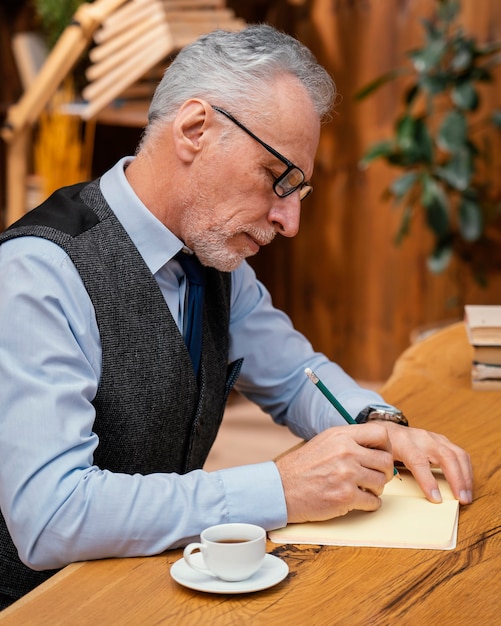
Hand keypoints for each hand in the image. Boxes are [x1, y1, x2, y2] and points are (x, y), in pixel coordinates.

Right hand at [275, 423, 394, 522]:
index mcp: (341, 436)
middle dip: (383, 472)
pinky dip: (369, 504)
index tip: (379, 456)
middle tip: (372, 477)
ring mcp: (347, 474)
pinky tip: (356, 501)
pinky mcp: (345, 496)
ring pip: (382, 483)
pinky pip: (374, 502)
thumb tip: (376, 447)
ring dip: (375, 489)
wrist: (281, 489)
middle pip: (386, 461)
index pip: (381, 434)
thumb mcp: (325, 442)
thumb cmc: (302, 467)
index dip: (385, 447)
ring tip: (361, 489)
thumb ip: (349, 441)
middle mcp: (346, 452)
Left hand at [383, 423, 472, 504]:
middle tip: (461, 500)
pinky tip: (467, 484)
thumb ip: (388, 472)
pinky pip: (460, 454)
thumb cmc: (383, 446)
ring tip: (467, 496)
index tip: (436, 499)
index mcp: (404, 443)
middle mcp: (422, 438)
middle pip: (445, 456)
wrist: (386, 428)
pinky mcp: (442, 440)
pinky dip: (466, 470)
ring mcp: (434, 438)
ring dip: (465, 476)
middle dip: (456, 479)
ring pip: (457, 454)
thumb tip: (396, 494)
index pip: (418, 461)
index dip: (428, 481)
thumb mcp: (381, 458)